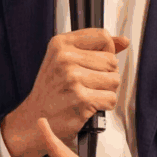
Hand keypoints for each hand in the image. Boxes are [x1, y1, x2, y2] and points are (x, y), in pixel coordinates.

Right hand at [13, 29, 129, 154]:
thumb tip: (123, 41)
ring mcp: (73, 79)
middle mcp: (65, 58)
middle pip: (112, 60)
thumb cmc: (51, 91)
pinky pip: (111, 98)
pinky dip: (104, 105)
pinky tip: (88, 105)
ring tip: (87, 94)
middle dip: (106, 75)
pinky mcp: (81, 99)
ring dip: (106, 91)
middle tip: (87, 84)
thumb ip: (95, 47)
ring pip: (114, 80)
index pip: (103, 37)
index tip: (95, 62)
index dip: (106, 51)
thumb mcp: (65, 59)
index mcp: (61, 44)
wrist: (33, 119)